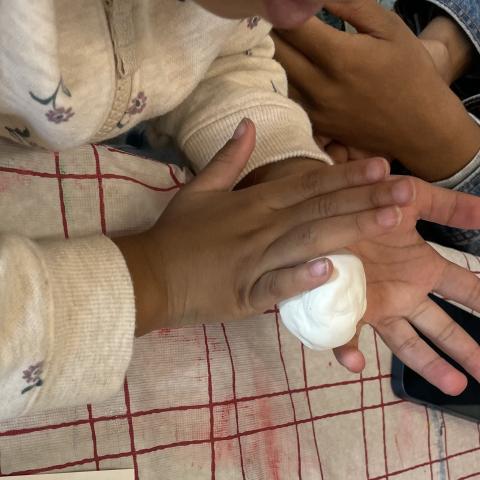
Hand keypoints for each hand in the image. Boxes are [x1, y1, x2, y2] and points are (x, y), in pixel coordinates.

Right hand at [115, 119, 414, 334]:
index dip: (345, 175)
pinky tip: (331, 271)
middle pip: (318, 210)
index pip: (306, 185)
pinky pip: (276, 286)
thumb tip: (247, 124)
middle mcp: (259, 228)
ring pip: (307, 242)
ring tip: (389, 221)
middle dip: (365, 199)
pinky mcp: (245, 294)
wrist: (148, 274)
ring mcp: (253, 262)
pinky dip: (301, 279)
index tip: (381, 166)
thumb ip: (228, 158)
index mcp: (252, 203)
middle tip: (407, 190)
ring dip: (349, 230)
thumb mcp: (199, 189)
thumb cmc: (176, 234)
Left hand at [272, 0, 479, 180]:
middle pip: (275, 51)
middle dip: (270, 29)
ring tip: (273, 39)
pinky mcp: (314, 124)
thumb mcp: (389, 28)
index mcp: (339, 57)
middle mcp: (320, 86)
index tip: (278, 3)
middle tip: (271, 17)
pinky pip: (285, 97)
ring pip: (275, 76)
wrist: (418, 127)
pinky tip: (284, 67)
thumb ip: (350, 5)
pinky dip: (279, 79)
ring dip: (270, 55)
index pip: (291, 26)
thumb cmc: (409, 72)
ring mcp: (314, 109)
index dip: (280, 9)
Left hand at [334, 178, 479, 394]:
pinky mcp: (343, 306)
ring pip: (405, 342)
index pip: (464, 290)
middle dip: (464, 349)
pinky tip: (356, 364)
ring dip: (428, 364)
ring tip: (455, 386)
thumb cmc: (367, 206)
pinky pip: (344, 334)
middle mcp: (403, 293)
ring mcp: (374, 303)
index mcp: (421, 269)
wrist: (325, 209)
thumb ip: (447, 207)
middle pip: (441, 327)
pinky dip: (348, 351)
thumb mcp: (411, 199)